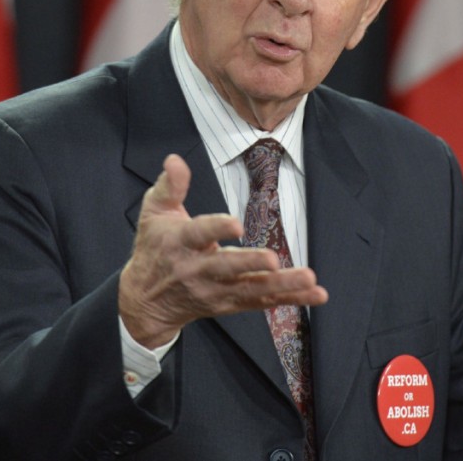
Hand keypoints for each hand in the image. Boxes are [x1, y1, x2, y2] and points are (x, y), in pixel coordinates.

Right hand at [118, 154, 327, 347]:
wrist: (145, 300)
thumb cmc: (154, 248)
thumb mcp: (154, 212)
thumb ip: (170, 186)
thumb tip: (176, 159)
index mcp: (180, 243)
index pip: (199, 234)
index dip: (216, 229)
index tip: (236, 224)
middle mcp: (198, 270)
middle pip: (226, 268)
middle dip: (249, 263)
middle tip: (272, 259)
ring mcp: (216, 290)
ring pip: (251, 289)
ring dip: (283, 285)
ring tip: (309, 280)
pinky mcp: (230, 304)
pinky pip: (262, 302)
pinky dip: (291, 299)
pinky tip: (316, 295)